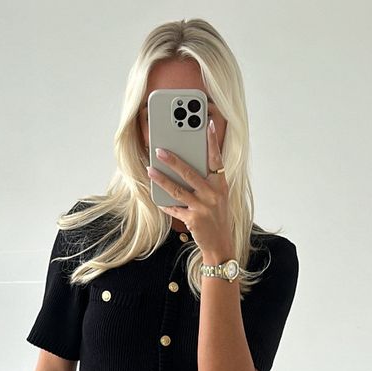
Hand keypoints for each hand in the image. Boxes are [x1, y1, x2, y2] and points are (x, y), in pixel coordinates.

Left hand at [147, 118, 233, 259]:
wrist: (221, 245)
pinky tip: (156, 197)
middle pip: (190, 173)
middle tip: (160, 150)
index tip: (208, 125)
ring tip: (150, 169)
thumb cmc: (217, 218)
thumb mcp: (218, 198)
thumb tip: (188, 167)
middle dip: (173, 160)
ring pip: (178, 189)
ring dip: (162, 179)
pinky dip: (165, 203)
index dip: (212, 142)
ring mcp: (203, 207)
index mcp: (221, 185)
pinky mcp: (193, 220)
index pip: (217, 159)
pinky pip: (175, 208)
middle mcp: (213, 194)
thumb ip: (208, 182)